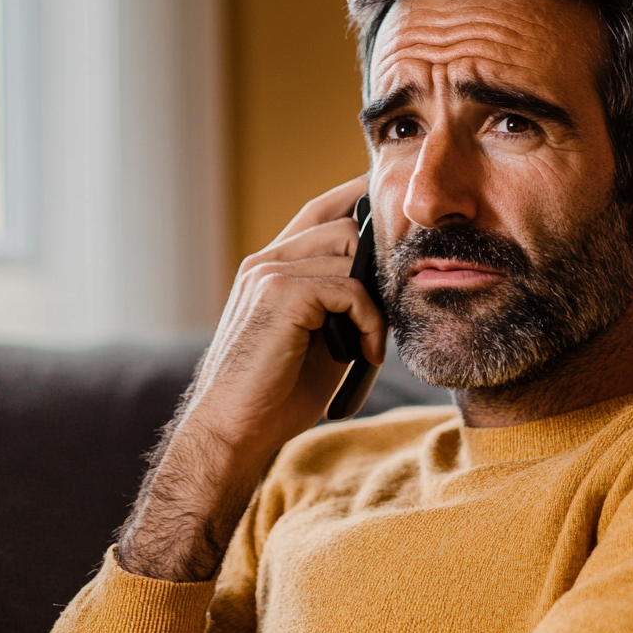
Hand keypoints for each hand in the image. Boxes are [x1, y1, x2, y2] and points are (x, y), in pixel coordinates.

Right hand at [117, 176, 385, 581]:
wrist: (234, 430)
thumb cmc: (276, 392)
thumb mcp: (317, 334)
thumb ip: (342, 298)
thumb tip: (390, 279)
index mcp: (271, 265)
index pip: (322, 208)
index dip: (361, 203)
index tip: (398, 226)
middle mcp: (266, 260)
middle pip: (346, 226)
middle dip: (378, 266)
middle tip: (384, 318)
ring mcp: (270, 272)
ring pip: (351, 253)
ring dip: (374, 301)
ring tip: (369, 343)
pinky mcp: (281, 293)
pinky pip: (351, 289)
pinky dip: (368, 322)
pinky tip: (365, 354)